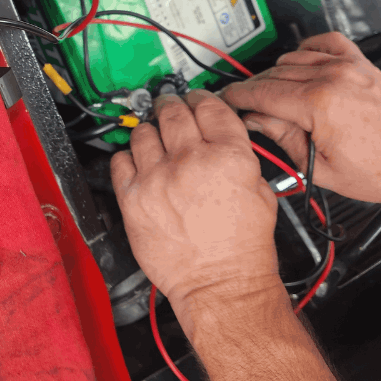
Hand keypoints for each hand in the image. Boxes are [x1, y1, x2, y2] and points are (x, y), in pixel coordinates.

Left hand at [110, 90, 279, 312]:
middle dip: (171, 106)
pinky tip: (139, 165)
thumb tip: (218, 136)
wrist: (219, 283)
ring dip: (149, 132)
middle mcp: (191, 161)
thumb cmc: (242, 247)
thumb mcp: (260, 190)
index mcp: (228, 156)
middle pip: (173, 112)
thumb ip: (238, 156)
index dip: (200, 97)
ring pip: (143, 131)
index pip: (209, 106)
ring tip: (155, 140)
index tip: (195, 98)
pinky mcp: (133, 197)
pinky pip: (120, 160)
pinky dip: (128, 158)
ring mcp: (158, 177)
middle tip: (169, 109)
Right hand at [220, 32, 380, 205]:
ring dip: (275, 74)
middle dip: (253, 89)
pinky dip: (306, 49)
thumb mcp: (320, 168)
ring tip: (271, 93)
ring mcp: (347, 66)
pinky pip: (324, 42)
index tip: (227, 102)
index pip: (262, 93)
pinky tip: (300, 64)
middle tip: (244, 104)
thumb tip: (256, 121)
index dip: (238, 98)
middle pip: (272, 75)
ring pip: (292, 59)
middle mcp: (332, 78)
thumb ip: (282, 138)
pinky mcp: (360, 62)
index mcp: (319, 105)